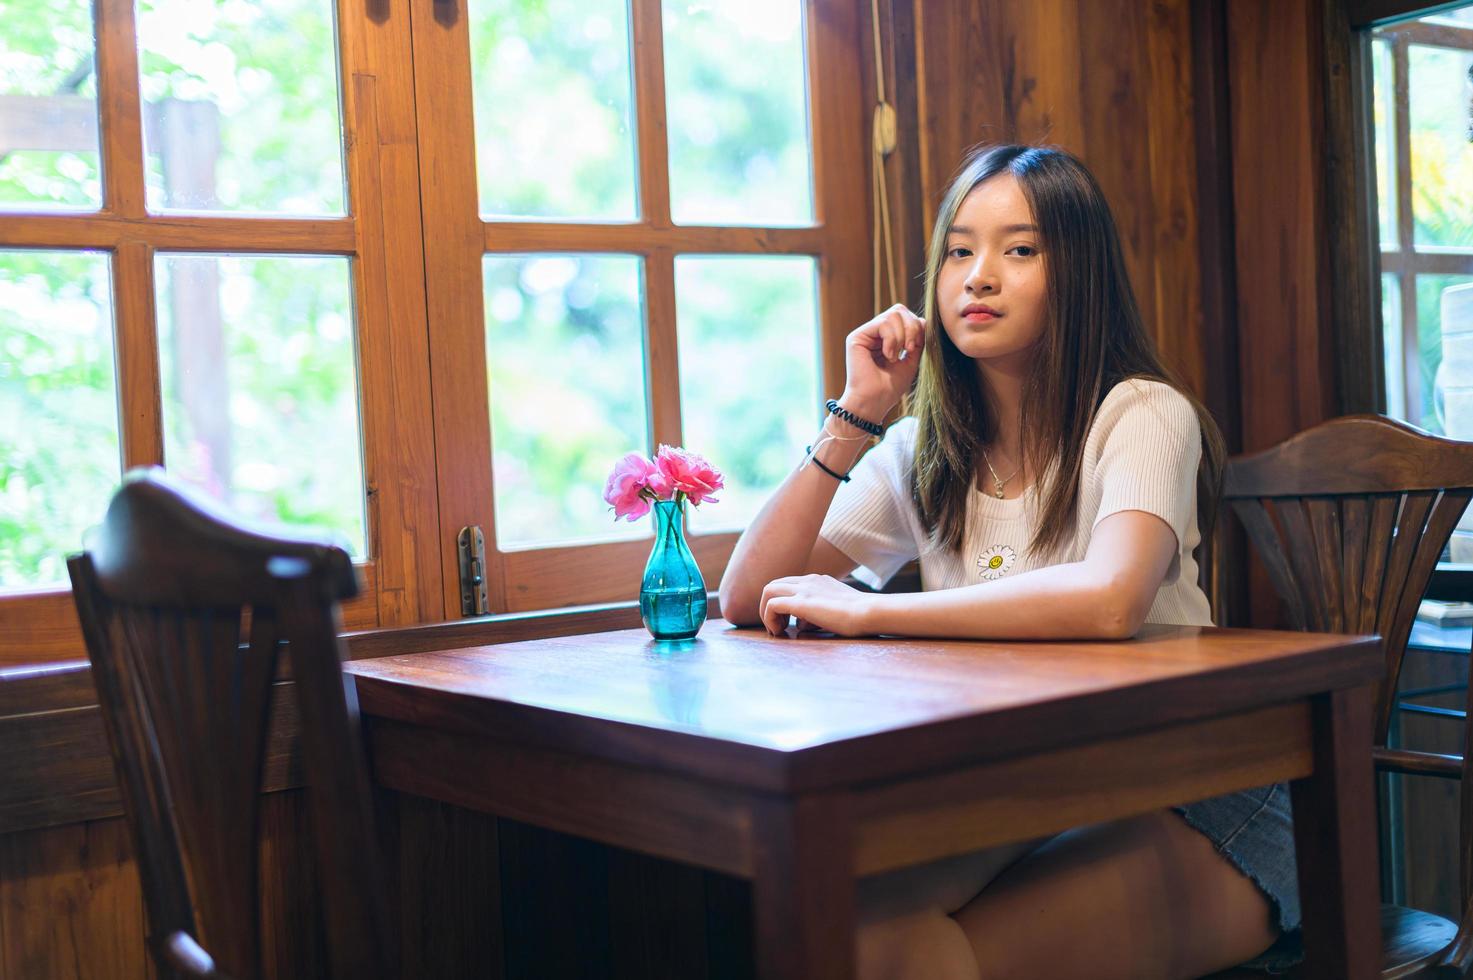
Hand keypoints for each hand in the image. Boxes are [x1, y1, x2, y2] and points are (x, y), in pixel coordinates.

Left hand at [758, 574, 874, 637]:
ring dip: (766, 612)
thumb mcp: (836, 608)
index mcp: (817, 580)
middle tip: (779, 627)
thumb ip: (818, 612)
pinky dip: (770, 619)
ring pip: (768, 590)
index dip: (781, 603)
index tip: (787, 622)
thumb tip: (802, 625)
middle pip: (774, 585)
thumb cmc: (859, 616)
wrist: (869, 612)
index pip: (787, 584)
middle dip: (768, 607)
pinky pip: (772, 605)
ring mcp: (804, 589)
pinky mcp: (801, 602)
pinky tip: (780, 632)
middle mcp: (808, 580)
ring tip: (778, 630)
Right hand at [841, 304, 925, 418]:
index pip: (905, 316)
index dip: (916, 327)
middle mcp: (875, 333)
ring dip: (901, 336)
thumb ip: (917, 341)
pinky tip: (888, 355)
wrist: (874, 402)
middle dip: (911, 327)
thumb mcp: (911, 361)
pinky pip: (883, 323)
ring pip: (893, 315)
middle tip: (910, 348)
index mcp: (886, 338)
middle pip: (899, 310)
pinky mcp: (857, 337)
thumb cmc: (890, 387)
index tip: (915, 348)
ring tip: (895, 356)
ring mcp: (865, 334)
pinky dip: (891, 339)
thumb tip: (923, 320)